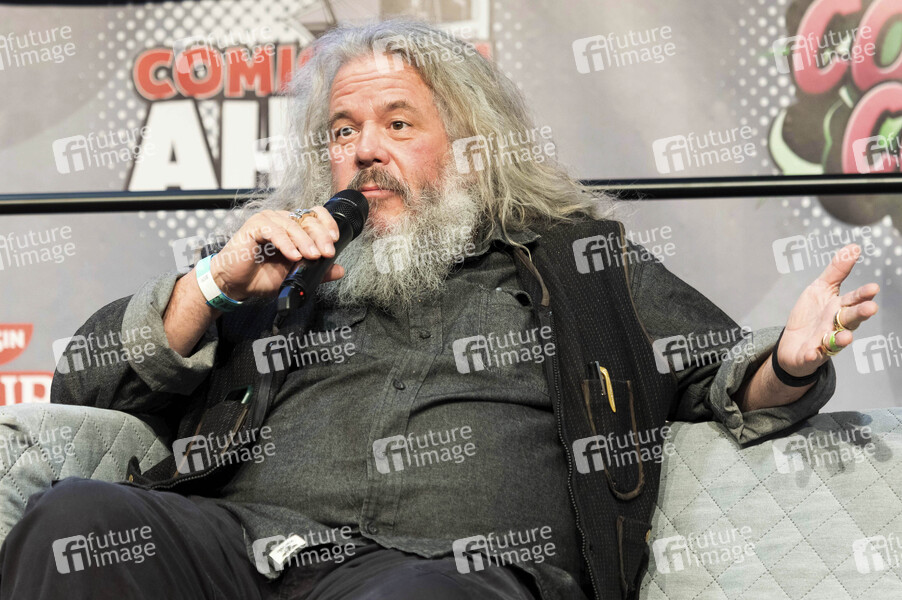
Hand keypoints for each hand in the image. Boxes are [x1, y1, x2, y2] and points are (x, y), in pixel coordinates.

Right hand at [209, 208, 344, 300]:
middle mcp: (282, 220)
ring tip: (312, 256)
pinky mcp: (254, 226)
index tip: (334, 240)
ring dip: (305, 242)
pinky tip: (293, 256)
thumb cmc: (262, 276)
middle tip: (327, 253)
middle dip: (320, 237)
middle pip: (308, 219)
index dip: (327, 224)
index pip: (315, 215)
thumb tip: (340, 270)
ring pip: (292, 225)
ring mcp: (268, 221)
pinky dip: (286, 244)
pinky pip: (274, 231)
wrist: (237, 284)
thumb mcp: (296, 276)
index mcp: (293, 227)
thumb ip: (318, 272)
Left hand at [777, 244, 879, 376]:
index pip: (854, 300)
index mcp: (839, 308)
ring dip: (842, 339)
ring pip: (836, 341)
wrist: (792, 344)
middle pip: (850, 320)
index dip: (863, 295)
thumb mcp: (821, 289)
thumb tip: (854, 247)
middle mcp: (836, 326)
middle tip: (870, 308)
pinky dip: (814, 354)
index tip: (873, 288)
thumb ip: (837, 271)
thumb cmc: (811, 315)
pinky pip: (813, 356)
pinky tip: (813, 352)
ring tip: (845, 337)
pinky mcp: (810, 355)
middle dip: (860, 314)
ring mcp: (824, 342)